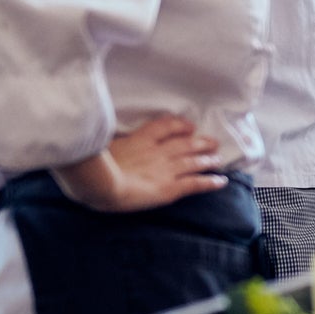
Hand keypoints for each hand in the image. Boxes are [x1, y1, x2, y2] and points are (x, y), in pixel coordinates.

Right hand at [55, 115, 227, 211]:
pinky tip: (221, 181)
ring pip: (193, 162)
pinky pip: (194, 183)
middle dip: (200, 142)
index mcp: (140, 139)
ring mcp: (166, 169)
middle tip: (213, 141)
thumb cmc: (93, 167)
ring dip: (208, 160)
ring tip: (218, 159)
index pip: (165, 126)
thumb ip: (110, 143)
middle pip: (184, 143)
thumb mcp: (100, 147)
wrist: (101, 183)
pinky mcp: (170, 188)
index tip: (189, 126)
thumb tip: (105, 139)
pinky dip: (209, 181)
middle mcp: (158, 152)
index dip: (180, 125)